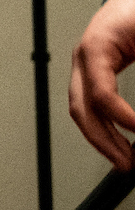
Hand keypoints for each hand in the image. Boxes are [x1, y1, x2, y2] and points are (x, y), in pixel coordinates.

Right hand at [74, 0, 134, 168]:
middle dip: (104, 141)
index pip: (101, 93)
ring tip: (124, 160)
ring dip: (100, 139)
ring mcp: (84, 64)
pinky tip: (118, 140)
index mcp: (96, 46)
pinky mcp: (92, 70)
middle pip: (81, 107)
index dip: (123, 118)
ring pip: (80, 109)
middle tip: (129, 163)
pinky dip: (101, 125)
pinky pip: (88, 103)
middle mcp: (84, 57)